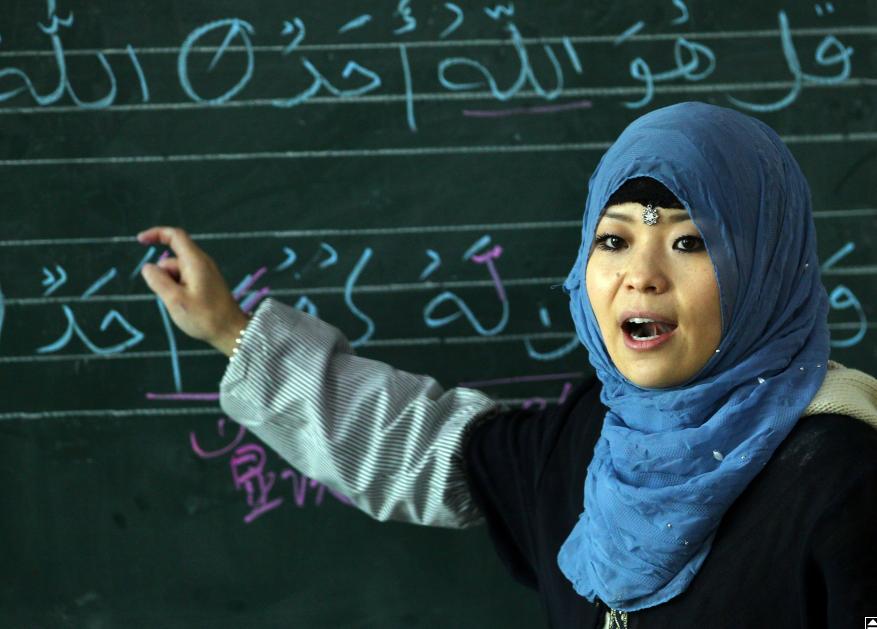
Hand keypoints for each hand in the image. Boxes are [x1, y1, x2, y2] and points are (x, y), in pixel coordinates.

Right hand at [136, 226, 250, 356]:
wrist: (230, 332)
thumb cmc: (205, 317)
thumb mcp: (175, 300)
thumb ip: (158, 281)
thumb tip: (148, 267)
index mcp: (195, 261)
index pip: (175, 236)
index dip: (156, 233)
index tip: (140, 240)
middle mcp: (201, 263)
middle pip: (172, 260)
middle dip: (163, 277)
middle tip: (172, 299)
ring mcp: (204, 273)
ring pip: (176, 273)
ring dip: (171, 287)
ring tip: (182, 305)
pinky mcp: (206, 283)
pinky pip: (184, 281)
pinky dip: (179, 291)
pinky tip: (187, 306)